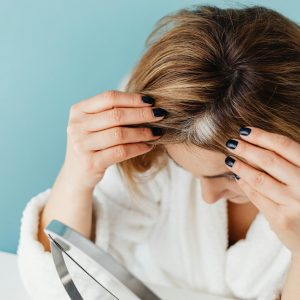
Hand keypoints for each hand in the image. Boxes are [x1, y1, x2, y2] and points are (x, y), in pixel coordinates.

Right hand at [63, 90, 166, 189]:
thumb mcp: (95, 125)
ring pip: (120, 134)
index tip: (151, 101)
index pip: (109, 98)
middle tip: (160, 115)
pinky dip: (137, 148)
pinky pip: (120, 152)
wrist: (76, 174)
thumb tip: (147, 105)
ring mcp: (81, 145)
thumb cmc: (92, 144)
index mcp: (78, 110)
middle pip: (116, 115)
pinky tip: (148, 146)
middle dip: (142, 114)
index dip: (132, 99)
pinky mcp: (90, 163)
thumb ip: (112, 113)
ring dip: (142, 132)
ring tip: (157, 132)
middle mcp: (76, 126)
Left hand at [224, 126, 299, 254]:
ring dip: (240, 166)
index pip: (285, 146)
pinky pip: (256, 196)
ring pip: (259, 178)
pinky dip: (244, 184)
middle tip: (230, 142)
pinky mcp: (281, 218)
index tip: (244, 130)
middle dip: (246, 149)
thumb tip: (260, 142)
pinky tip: (236, 176)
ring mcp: (294, 203)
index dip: (262, 136)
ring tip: (229, 158)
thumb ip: (291, 163)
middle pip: (269, 160)